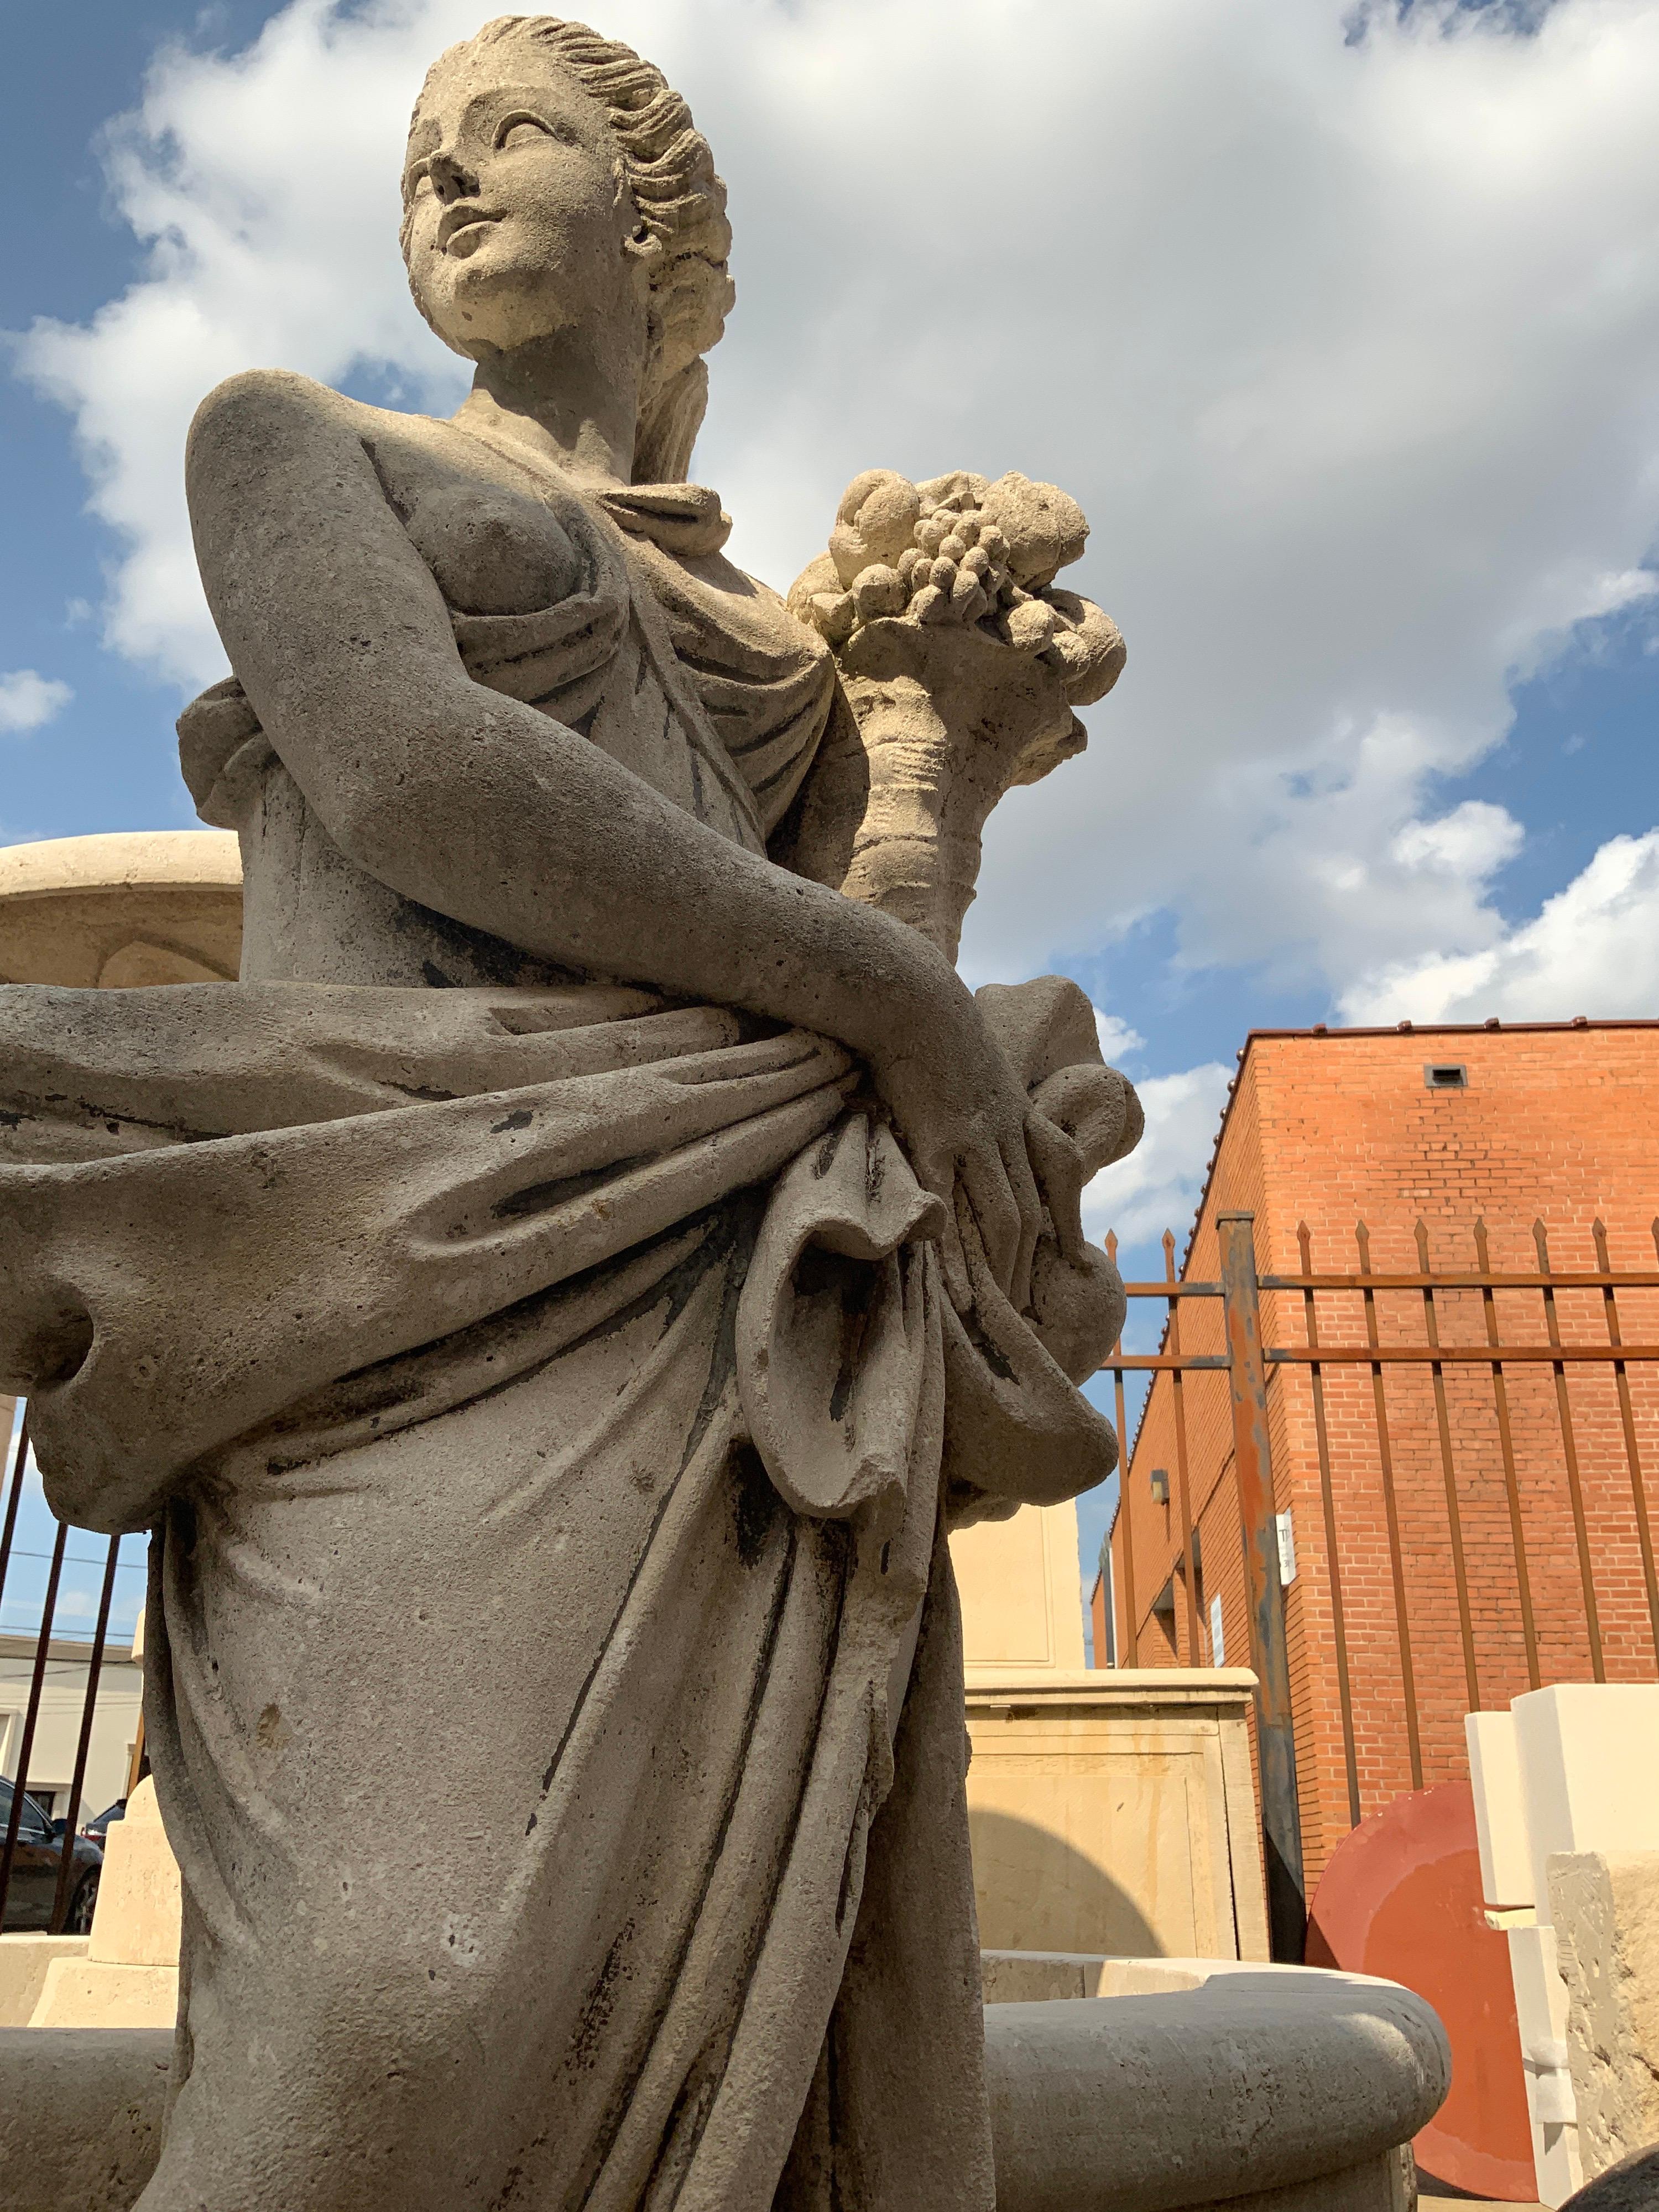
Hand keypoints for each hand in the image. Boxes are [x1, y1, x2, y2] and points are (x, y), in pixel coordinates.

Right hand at [866, 978, 1043, 1314]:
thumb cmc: (928, 1019)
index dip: (1059, 1223)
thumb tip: (958, 1108)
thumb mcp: (969, 1056)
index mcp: (1014, 1112)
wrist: (911, 993)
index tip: (1062, 1261)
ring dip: (1004, 1269)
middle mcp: (1004, 1130)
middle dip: (1032, 1264)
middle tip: (1028, 1309)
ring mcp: (973, 1136)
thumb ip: (973, 1089)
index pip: (1050, 1179)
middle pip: (1030, 1210)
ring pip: (1001, 1216)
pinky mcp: (935, 1138)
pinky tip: (954, 1285)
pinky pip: (950, 1206)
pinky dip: (954, 1252)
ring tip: (999, 1311)